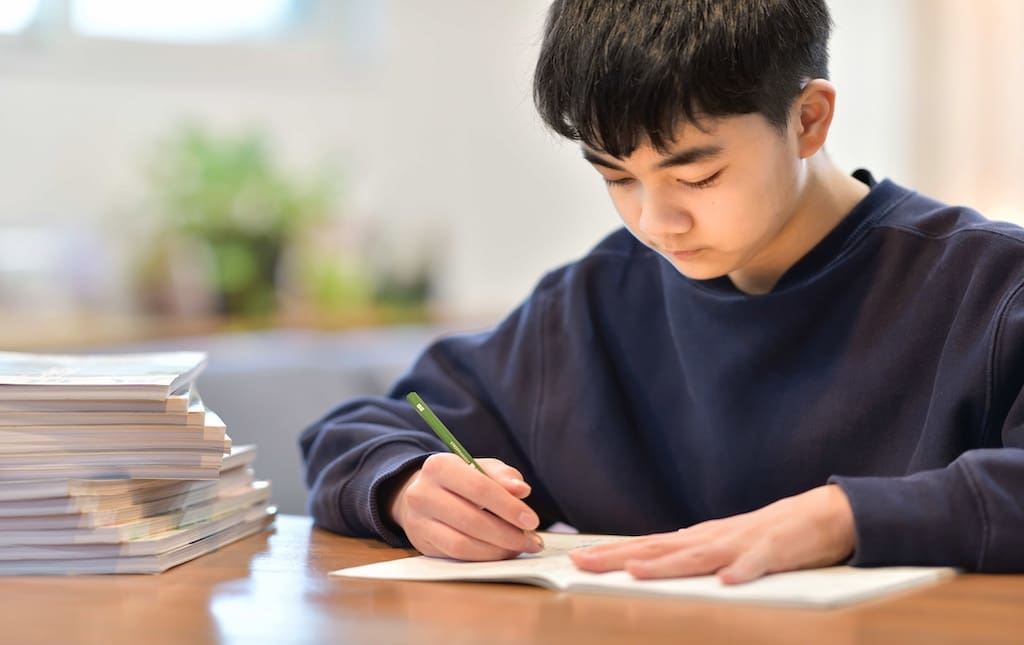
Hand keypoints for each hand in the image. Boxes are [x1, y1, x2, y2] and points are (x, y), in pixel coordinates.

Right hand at [387, 453, 543, 560]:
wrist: (421, 494)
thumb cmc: (459, 480)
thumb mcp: (480, 468)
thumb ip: (503, 476)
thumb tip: (522, 491)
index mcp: (440, 466)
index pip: (480, 488)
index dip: (509, 507)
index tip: (532, 521)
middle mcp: (423, 493)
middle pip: (472, 520)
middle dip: (508, 534)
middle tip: (531, 541)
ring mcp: (419, 521)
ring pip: (463, 543)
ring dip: (497, 550)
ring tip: (519, 548)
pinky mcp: (422, 544)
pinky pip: (456, 556)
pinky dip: (483, 557)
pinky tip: (500, 553)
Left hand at [569, 484, 855, 583]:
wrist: (821, 515)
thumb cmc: (768, 535)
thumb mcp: (722, 544)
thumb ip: (691, 551)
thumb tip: (654, 555)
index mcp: (699, 539)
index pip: (647, 546)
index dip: (612, 553)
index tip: (577, 559)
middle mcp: (712, 538)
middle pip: (659, 549)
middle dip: (619, 557)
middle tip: (582, 563)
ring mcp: (741, 544)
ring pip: (698, 556)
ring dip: (667, 565)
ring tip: (635, 572)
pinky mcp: (774, 552)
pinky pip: (756, 565)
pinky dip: (741, 572)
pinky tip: (726, 582)